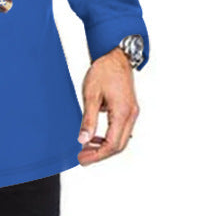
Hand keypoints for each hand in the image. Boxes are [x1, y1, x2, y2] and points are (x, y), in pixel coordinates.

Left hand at [77, 46, 139, 165]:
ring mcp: (132, 112)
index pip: (112, 144)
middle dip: (100, 154)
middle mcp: (130, 114)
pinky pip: (122, 130)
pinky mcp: (129, 108)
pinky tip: (96, 137)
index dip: (97, 155)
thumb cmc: (103, 71)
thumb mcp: (91, 94)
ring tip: (87, 148)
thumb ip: (88, 119)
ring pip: (122, 139)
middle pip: (119, 146)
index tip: (82, 159)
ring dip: (105, 147)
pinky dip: (110, 137)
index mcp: (122, 112)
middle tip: (83, 158)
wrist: (115, 55)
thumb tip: (83, 140)